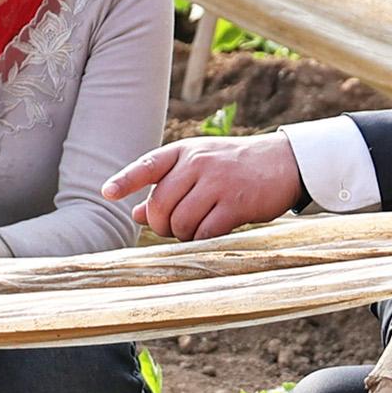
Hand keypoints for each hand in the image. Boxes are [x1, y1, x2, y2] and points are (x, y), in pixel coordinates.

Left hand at [105, 132, 302, 240]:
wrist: (283, 163)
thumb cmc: (234, 167)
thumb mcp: (199, 167)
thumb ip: (168, 187)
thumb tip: (135, 214)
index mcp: (185, 152)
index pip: (147, 165)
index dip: (125, 180)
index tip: (108, 193)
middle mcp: (198, 163)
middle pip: (160, 204)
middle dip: (160, 224)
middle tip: (172, 228)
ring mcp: (217, 183)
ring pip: (180, 221)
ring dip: (181, 235)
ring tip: (193, 230)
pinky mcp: (236, 203)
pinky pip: (204, 232)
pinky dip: (200, 240)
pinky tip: (208, 234)